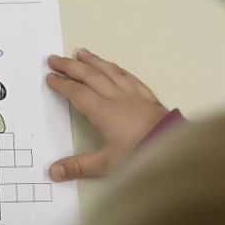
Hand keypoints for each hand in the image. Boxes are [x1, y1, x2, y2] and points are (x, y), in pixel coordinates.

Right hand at [46, 49, 168, 181]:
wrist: (175, 146)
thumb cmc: (139, 153)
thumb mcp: (106, 164)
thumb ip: (78, 167)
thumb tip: (52, 171)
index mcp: (103, 111)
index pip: (77, 93)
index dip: (62, 84)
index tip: (50, 77)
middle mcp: (116, 97)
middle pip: (90, 76)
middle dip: (70, 66)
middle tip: (54, 58)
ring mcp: (133, 94)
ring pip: (109, 71)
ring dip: (92, 61)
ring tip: (80, 52)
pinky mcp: (146, 95)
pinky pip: (128, 76)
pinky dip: (115, 68)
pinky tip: (112, 65)